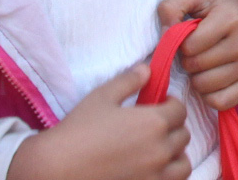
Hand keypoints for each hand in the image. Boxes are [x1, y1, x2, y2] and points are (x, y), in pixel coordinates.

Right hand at [8, 64, 189, 179]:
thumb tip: (147, 69)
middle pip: (183, 135)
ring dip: (175, 155)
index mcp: (154, 122)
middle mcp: (160, 150)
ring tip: (158, 151)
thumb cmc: (76, 132)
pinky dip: (168, 176)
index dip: (170, 104)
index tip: (157, 105)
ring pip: (183, 164)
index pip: (180, 109)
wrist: (54, 169)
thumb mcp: (101, 98)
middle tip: (154, 128)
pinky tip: (151, 170)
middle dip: (172, 128)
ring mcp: (155, 175)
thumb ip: (128, 81)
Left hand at [155, 0, 237, 110]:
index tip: (191, 34)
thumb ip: (170, 8)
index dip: (182, 43)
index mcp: (232, 18)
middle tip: (198, 49)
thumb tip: (165, 36)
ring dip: (197, 77)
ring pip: (205, 86)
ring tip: (205, 62)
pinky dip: (209, 95)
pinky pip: (220, 102)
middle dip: (189, 60)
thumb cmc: (216, 4)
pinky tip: (212, 79)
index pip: (189, 46)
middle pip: (196, 67)